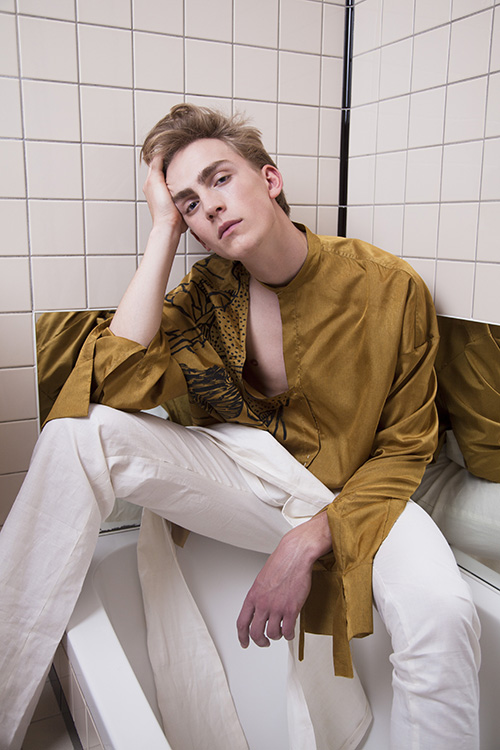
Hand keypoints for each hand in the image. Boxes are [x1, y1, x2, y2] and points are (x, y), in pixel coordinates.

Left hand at [143, 154, 186, 235]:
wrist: (170, 226)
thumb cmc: (162, 208)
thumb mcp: (155, 182)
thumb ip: (156, 166)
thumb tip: (159, 152)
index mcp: (150, 181)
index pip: (157, 161)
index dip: (165, 153)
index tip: (174, 146)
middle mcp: (157, 186)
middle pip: (165, 168)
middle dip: (173, 161)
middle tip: (182, 153)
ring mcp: (166, 193)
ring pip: (172, 176)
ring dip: (178, 170)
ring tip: (187, 163)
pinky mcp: (175, 198)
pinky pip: (179, 184)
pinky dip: (182, 180)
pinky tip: (188, 178)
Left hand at [236, 512, 331, 647]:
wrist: (295, 556)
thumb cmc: (281, 563)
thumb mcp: (262, 580)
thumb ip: (259, 596)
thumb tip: (260, 608)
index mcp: (253, 596)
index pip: (242, 622)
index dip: (242, 636)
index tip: (245, 642)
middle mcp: (262, 604)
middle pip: (255, 633)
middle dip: (260, 641)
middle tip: (264, 642)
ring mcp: (276, 607)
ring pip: (273, 634)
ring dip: (277, 636)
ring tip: (281, 632)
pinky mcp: (291, 609)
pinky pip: (288, 631)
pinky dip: (289, 635)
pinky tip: (290, 631)